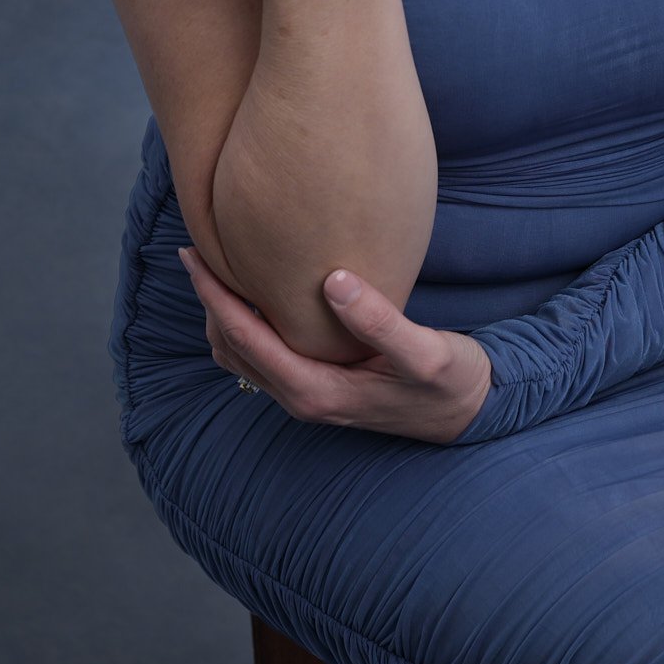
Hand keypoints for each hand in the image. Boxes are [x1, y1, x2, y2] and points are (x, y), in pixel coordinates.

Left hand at [178, 247, 493, 445]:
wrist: (469, 414)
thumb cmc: (450, 382)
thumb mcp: (424, 351)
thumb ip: (379, 319)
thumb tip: (333, 281)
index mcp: (316, 390)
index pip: (244, 336)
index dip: (214, 294)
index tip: (194, 253)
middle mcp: (302, 399)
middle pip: (231, 346)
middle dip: (209, 300)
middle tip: (198, 248)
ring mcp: (308, 397)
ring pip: (241, 356)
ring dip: (223, 314)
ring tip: (218, 267)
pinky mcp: (319, 387)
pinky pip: (263, 357)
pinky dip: (245, 325)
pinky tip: (258, 294)